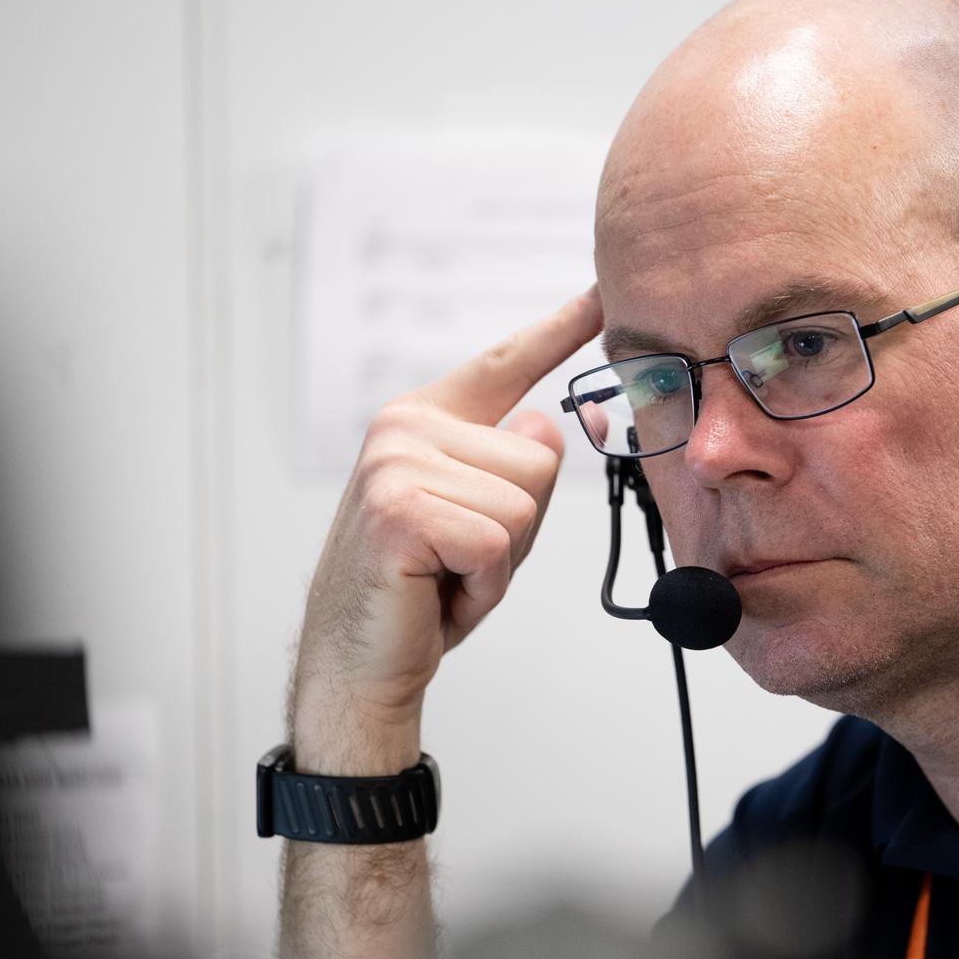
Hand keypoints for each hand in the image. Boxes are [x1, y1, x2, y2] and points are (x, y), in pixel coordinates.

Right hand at [290, 286, 602, 772]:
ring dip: (500, 560)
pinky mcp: (401, 510)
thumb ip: (513, 466)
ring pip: (526, 502)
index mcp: (425, 419)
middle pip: (542, 459)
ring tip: (446, 574)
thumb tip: (542, 422)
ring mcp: (397, 464)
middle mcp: (406, 427)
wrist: (359, 660)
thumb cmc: (420, 590)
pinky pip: (499, 542)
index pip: (504, 364)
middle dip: (521, 526)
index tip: (599, 297)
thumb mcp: (482, 516)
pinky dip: (484, 584)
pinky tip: (437, 590)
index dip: (557, 330)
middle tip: (459, 558)